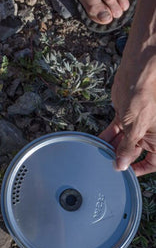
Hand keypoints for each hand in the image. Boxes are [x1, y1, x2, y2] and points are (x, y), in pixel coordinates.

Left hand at [99, 59, 155, 176]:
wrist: (138, 73)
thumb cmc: (145, 97)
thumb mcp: (136, 127)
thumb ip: (128, 148)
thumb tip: (121, 166)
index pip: (153, 163)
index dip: (139, 170)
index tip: (124, 174)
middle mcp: (151, 134)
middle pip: (136, 152)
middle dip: (121, 158)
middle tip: (106, 163)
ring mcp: (138, 125)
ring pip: (124, 142)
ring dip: (112, 147)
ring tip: (99, 154)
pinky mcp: (127, 117)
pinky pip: (117, 131)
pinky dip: (108, 136)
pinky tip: (97, 142)